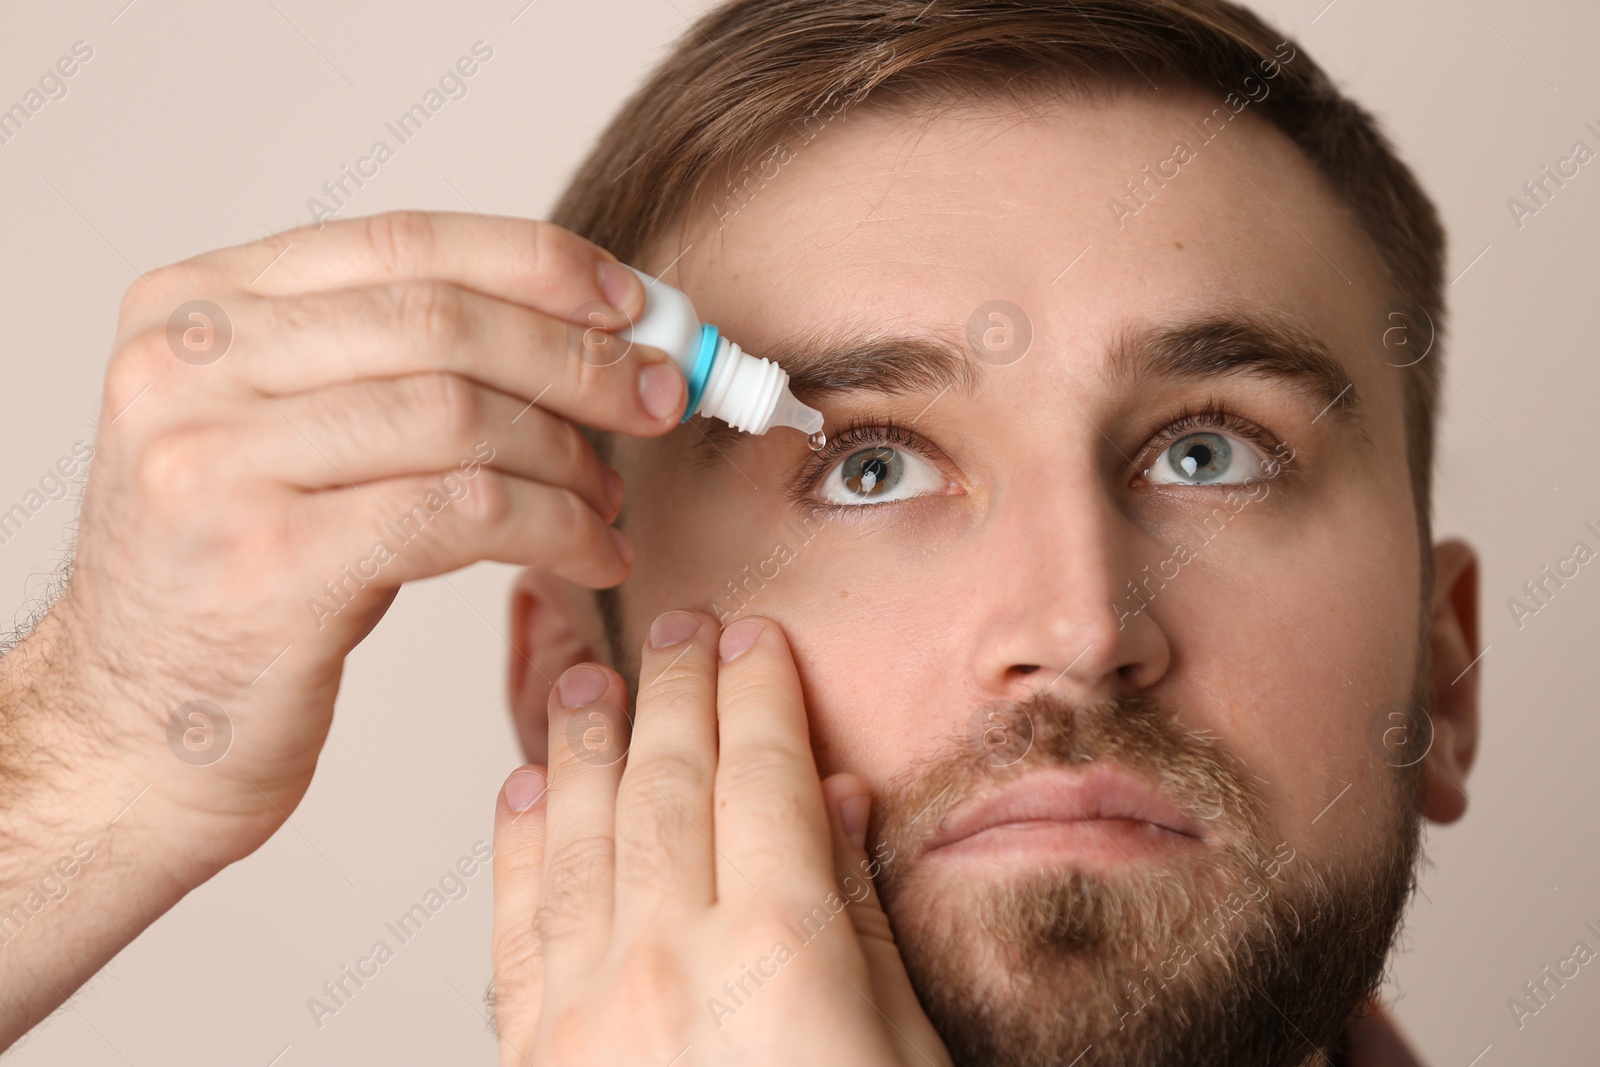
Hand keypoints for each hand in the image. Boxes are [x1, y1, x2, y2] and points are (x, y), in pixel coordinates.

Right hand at [46, 209, 685, 880]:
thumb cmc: (230, 584)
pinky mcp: (272, 566)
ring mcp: (217, 464)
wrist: (130, 737)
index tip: (632, 304)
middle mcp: (190, 368)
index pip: (402, 243)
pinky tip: (595, 553)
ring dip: (571, 457)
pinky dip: (556, 526)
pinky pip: (464, 513)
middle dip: (579, 359)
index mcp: (195, 308)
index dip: (539, 265)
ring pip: (461, 416)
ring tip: (611, 497)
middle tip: (660, 396)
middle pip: (442, 323)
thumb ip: (384, 367)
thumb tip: (576, 330)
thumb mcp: (277, 439)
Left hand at [489, 611, 951, 1066]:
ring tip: (588, 681)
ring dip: (585, 746)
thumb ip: (862, 921)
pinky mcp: (538, 1057)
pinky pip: (518, 926)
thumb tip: (835, 798)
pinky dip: (518, 847)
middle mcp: (673, 968)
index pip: (762, 777)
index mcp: (780, 955)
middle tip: (679, 629)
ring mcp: (592, 1013)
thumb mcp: (903, 1049)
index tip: (755, 639)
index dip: (758, 694)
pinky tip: (524, 790)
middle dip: (675, 691)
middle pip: (669, 786)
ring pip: (581, 838)